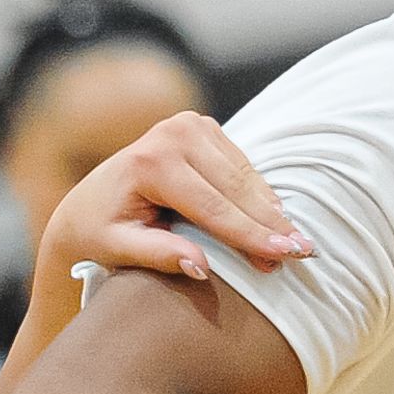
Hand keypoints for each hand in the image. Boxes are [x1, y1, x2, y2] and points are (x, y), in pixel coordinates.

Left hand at [39, 113, 311, 290]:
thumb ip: (158, 255)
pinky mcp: (203, 127)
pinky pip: (241, 165)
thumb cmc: (99, 231)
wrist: (87, 201)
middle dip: (271, 224)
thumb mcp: (118, 248)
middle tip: (306, 252)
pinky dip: (259, 194)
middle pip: (236, 189)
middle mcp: (173, 134)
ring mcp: (191, 125)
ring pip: (244, 175)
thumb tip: (200, 268)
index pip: (213, 207)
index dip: (250, 235)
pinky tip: (277, 219)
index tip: (285, 256)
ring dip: (271, 210)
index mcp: (152, 162)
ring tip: (299, 242)